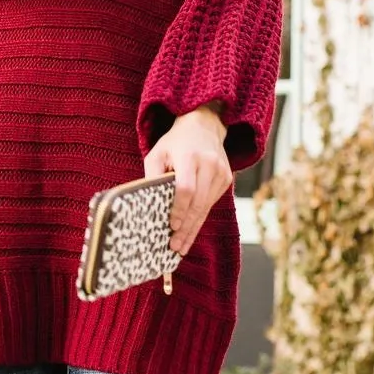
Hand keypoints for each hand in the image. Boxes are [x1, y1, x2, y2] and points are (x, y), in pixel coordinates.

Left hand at [143, 105, 231, 256]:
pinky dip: (200, 218)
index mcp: (190, 156)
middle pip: (198, 203)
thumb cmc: (174, 143)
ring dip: (194, 228)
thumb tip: (147, 204)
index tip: (171, 226)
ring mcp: (221, 172)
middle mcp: (209, 164)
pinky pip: (211, 203)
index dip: (179, 209)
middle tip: (176, 247)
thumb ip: (152, 176)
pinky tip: (191, 231)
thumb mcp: (156, 153)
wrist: (204, 127)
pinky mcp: (226, 179)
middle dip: (186, 228)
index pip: (186, 188)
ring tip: (182, 247)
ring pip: (206, 207)